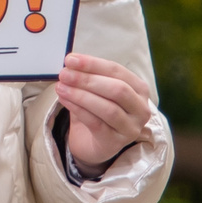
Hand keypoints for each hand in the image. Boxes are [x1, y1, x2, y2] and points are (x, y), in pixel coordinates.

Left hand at [57, 52, 154, 168]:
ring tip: (61, 87)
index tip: (70, 59)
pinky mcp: (115, 142)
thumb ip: (89, 76)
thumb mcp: (97, 90)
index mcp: (139, 89)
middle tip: (64, 74)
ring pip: (108, 108)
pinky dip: (78, 109)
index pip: (117, 71)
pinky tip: (64, 100)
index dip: (93, 64)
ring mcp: (130, 128)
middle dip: (88, 80)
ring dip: (81, 95)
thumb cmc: (97, 111)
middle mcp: (141, 109)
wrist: (94, 142)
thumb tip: (71, 62)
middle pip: (117, 90)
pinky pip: (96, 123)